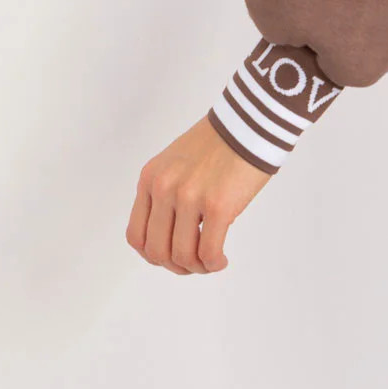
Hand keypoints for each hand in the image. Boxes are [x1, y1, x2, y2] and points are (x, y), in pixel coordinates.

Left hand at [126, 116, 271, 273]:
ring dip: (197, 267)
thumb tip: (173, 230)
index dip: (153, 255)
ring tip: (211, 262)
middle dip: (175, 266)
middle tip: (194, 265)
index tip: (172, 256)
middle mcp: (163, 189)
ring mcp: (189, 198)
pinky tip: (222, 260)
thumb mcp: (177, 162)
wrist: (251, 121)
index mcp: (150, 179)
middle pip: (156, 251)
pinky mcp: (218, 206)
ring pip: (182, 256)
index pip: (136, 235)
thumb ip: (168, 191)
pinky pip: (208, 252)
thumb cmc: (221, 141)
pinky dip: (214, 264)